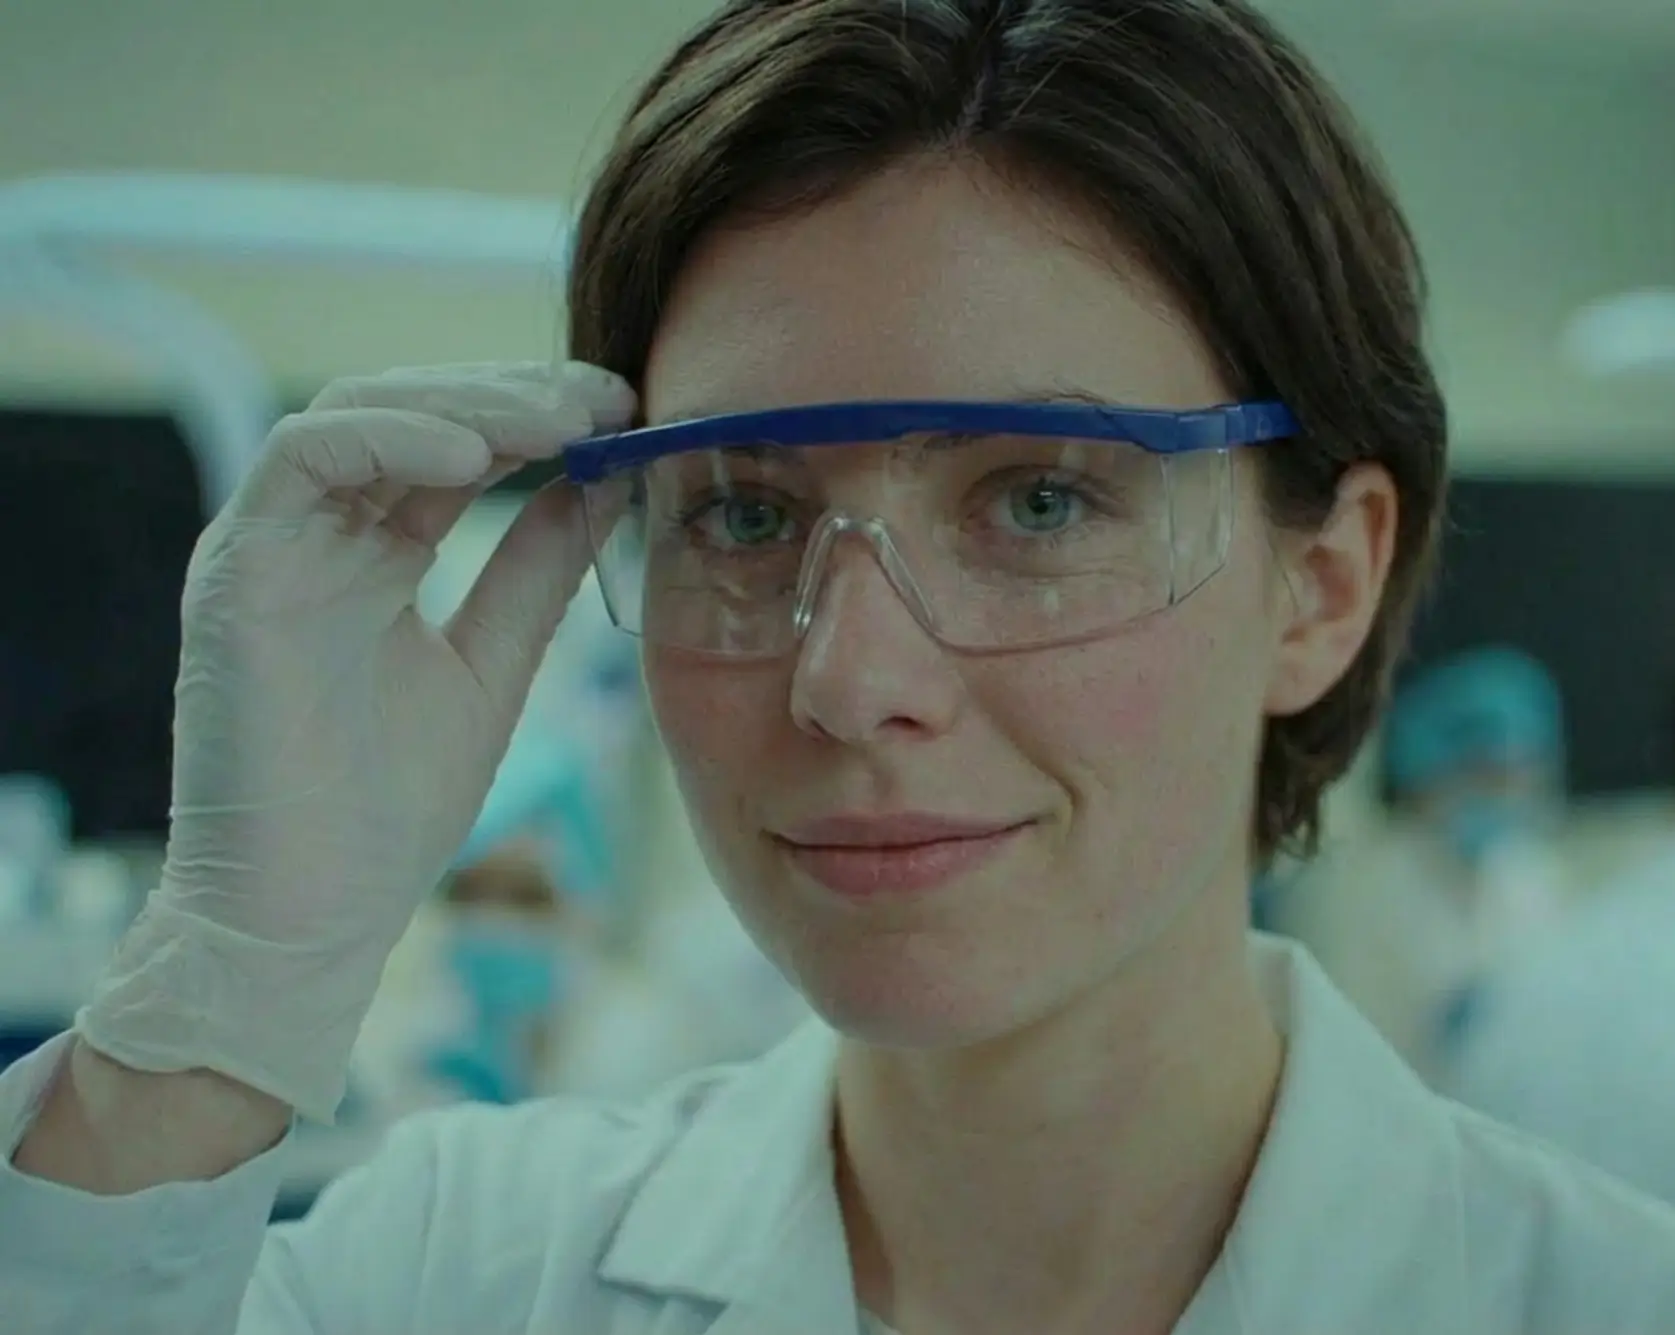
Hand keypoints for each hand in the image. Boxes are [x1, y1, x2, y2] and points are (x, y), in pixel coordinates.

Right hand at [76, 361, 635, 1121]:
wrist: (312, 916)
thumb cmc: (388, 812)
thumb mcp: (491, 666)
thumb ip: (534, 574)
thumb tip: (604, 488)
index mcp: (373, 556)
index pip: (455, 449)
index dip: (538, 418)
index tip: (627, 412)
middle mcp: (318, 537)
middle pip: (411, 413)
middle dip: (514, 395)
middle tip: (605, 395)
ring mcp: (272, 546)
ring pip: (360, 414)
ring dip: (468, 405)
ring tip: (561, 420)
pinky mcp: (237, 569)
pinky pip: (304, 459)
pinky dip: (392, 440)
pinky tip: (476, 459)